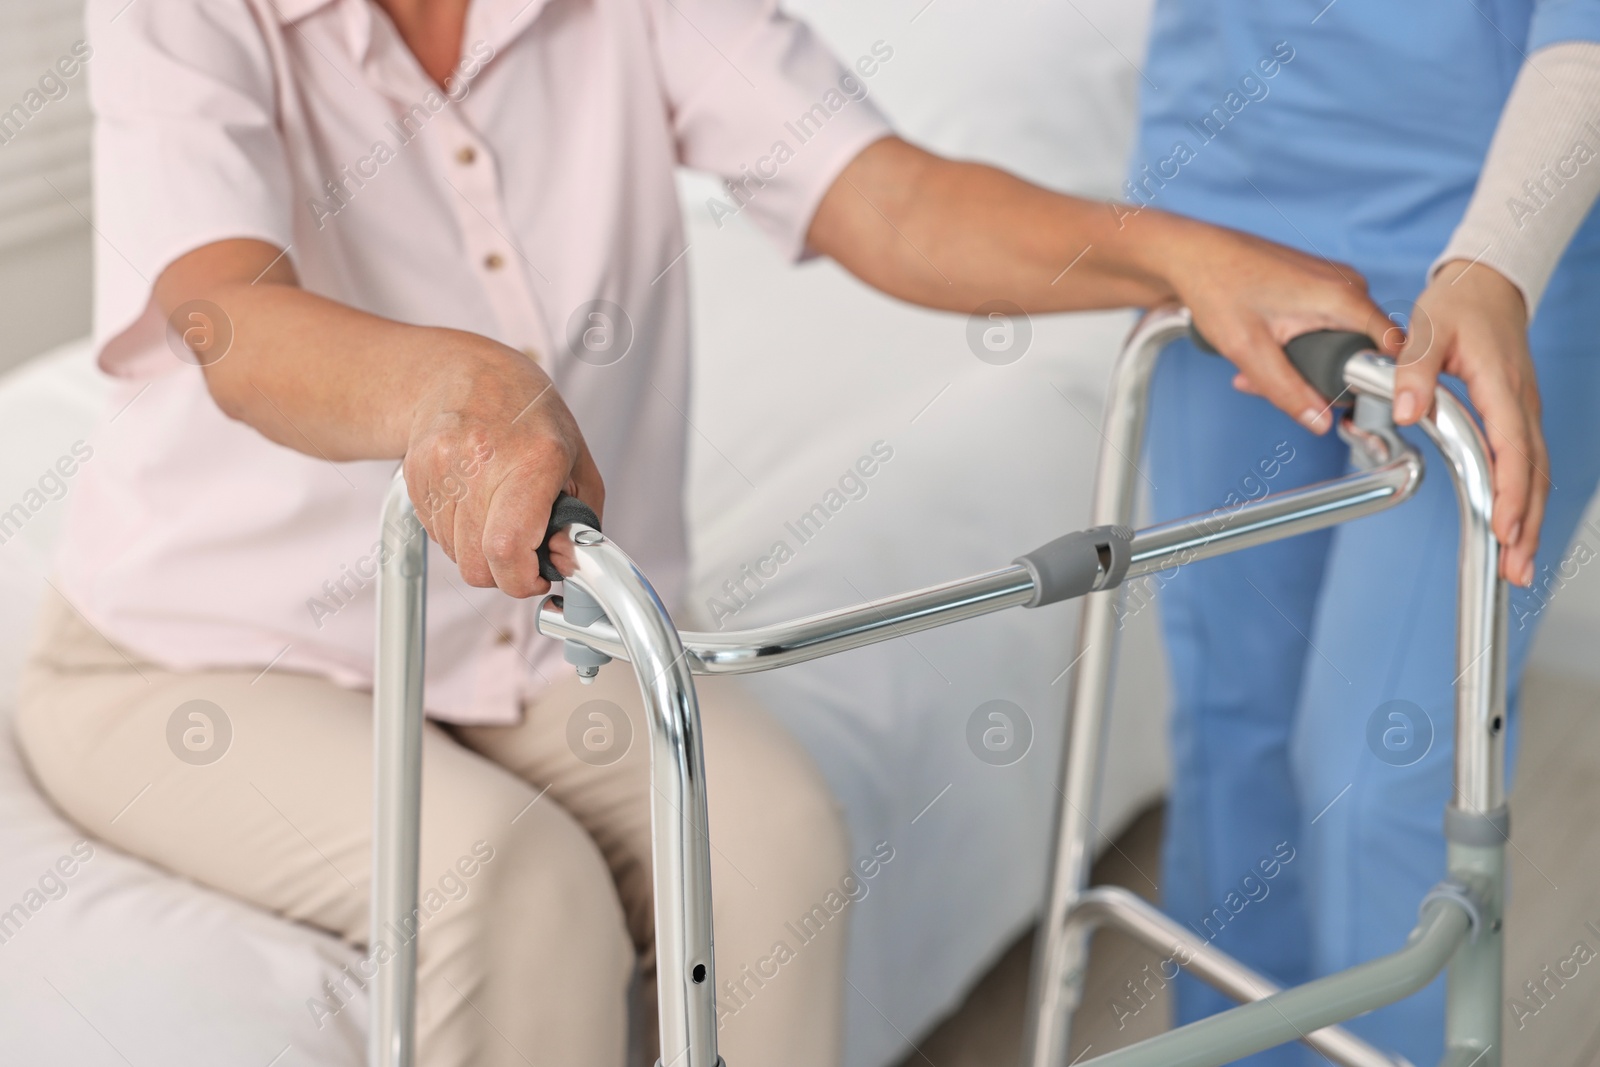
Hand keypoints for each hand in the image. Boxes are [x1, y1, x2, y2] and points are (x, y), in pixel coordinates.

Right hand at [404, 340, 603, 596]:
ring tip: (497, 513)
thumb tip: (569, 565)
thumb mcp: (577, 462)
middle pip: (478, 564)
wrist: (464, 374)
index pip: (508, 548)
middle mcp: (481, 462)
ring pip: (456, 555)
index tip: (536, 577)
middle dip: (504, 571)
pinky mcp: (415, 477)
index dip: (522, 579)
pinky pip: (437, 535)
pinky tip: (473, 501)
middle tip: (522, 549)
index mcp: (533, 459)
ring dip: (480, 551)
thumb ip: (580, 522)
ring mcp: (441, 468)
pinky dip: (459, 533)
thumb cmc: (527, 414)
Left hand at [1154, 215, 1399, 433]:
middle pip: (1358, 350)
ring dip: (1296, 365)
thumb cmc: (1216, 287)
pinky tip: (1257, 352)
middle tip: (1269, 387)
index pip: (1392, 349)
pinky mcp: (1317, 285)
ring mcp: (1333, 283)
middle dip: (1317, 379)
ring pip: (1334, 341)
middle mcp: (1347, 285)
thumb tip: (1320, 423)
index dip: (1378, 381)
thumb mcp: (1249, 350)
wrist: (1192, 254)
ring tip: (1252, 372)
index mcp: (1343, 297)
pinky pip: (1320, 326)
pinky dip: (1292, 346)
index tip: (1349, 403)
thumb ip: (1287, 390)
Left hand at [1395, 260, 1541, 585]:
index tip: (1505, 527)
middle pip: (1533, 472)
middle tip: (1516, 569)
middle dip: (1527, 523)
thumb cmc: (1456, 307)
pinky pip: (1528, 464)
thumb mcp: (1426, 329)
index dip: (1511, 490)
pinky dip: (1525, 499)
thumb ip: (1413, 370)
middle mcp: (1521, 404)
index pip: (1512, 447)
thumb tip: (1407, 409)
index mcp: (1500, 384)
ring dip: (1530, 520)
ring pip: (1535, 474)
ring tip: (1519, 565)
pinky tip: (1517, 529)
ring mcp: (1524, 412)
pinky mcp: (1518, 417)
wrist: (1486, 285)